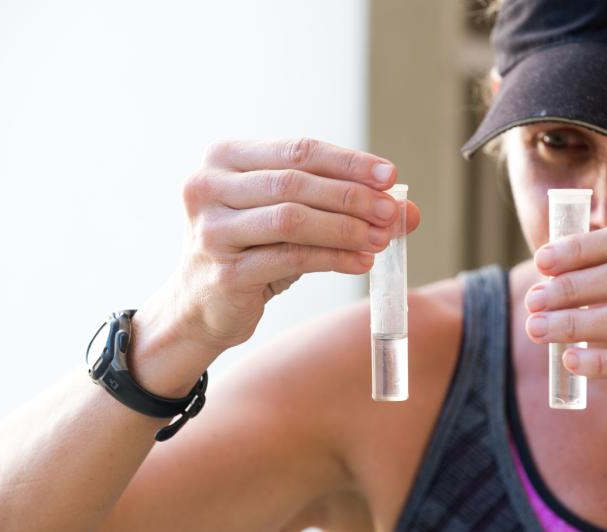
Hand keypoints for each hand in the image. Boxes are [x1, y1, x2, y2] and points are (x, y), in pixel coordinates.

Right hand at [164, 138, 420, 352]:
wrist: (200, 305)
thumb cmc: (250, 250)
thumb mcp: (288, 218)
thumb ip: (339, 205)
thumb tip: (407, 210)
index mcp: (224, 159)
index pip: (297, 150)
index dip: (348, 162)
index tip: (389, 176)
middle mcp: (209, 188)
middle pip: (295, 182)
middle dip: (352, 196)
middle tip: (391, 212)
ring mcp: (212, 231)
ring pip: (293, 219)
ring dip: (346, 228)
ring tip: (381, 238)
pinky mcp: (225, 273)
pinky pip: (291, 259)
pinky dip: (333, 258)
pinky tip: (361, 262)